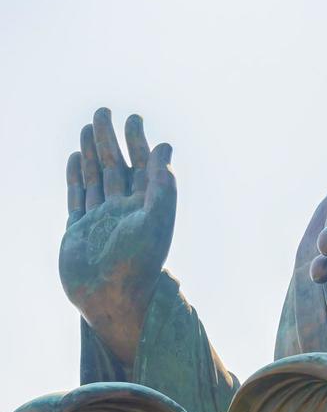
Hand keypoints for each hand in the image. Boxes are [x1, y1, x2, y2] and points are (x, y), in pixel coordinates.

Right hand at [59, 108, 176, 364]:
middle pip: (116, 165)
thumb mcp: (156, 221)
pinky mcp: (78, 230)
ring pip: (95, 177)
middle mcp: (123, 210)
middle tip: (104, 111)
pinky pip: (77, 196)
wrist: (112, 300)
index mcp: (145, 206)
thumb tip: (165, 147)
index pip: (141, 165)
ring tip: (89, 127)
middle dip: (110, 138)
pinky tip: (76, 157)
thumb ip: (162, 185)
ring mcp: (99, 219)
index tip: (134, 117)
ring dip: (92, 152)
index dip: (138, 141)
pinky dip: (76, 176)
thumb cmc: (138, 264)